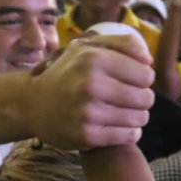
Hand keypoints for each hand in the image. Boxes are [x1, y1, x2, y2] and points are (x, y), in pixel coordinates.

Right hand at [24, 35, 154, 150]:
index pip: (146, 75)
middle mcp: (90, 84)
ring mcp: (88, 112)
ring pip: (139, 118)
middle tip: (125, 99)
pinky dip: (127, 132)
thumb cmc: (67, 72)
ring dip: (135, 117)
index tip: (129, 81)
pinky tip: (115, 126)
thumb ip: (122, 44)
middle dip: (140, 99)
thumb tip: (148, 61)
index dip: (142, 79)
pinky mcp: (87, 136)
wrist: (32, 104)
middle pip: (146, 98)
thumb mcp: (87, 47)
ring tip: (120, 112)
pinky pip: (128, 136)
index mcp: (93, 58)